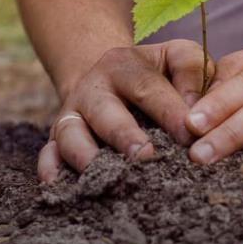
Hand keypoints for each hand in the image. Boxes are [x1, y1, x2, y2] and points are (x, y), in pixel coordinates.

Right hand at [38, 39, 213, 181]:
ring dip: (87, 156)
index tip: (190, 136)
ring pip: (70, 134)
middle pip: (105, 112)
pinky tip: (60, 186)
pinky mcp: (56, 138)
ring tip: (109, 177)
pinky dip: (50, 169)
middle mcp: (93, 88)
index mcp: (124, 65)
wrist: (108, 76)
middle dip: (124, 136)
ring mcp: (71, 114)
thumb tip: (196, 115)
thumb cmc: (156, 73)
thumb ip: (192, 73)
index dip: (169, 111)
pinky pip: (47, 154)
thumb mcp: (175, 57)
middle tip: (146, 156)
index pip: (147, 87)